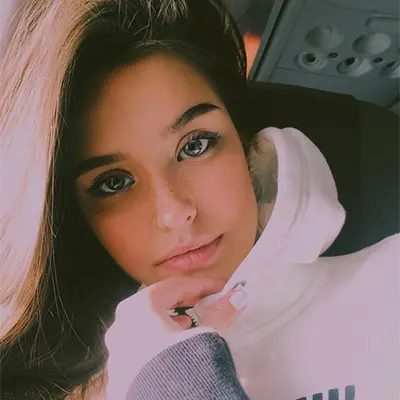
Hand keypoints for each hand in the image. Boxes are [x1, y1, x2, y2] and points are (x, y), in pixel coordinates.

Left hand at [104, 276, 246, 398]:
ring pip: (142, 324)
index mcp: (139, 309)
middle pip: (154, 302)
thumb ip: (220, 312)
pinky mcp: (118, 373)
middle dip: (180, 300)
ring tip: (187, 324)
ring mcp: (116, 350)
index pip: (173, 286)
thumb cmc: (185, 364)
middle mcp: (121, 326)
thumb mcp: (206, 336)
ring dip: (166, 320)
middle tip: (201, 301)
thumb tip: (237, 297)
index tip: (219, 287)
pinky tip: (170, 350)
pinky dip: (155, 340)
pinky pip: (138, 346)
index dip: (200, 284)